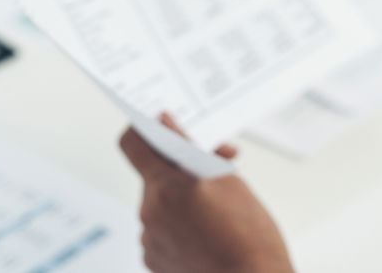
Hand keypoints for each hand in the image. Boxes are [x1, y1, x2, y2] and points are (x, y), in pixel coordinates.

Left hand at [120, 114, 294, 272]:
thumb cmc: (249, 234)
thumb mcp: (226, 178)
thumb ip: (190, 148)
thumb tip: (166, 123)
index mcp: (167, 186)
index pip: (133, 143)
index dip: (142, 128)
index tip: (158, 124)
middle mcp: (150, 212)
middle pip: (154, 173)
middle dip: (181, 165)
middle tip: (217, 166)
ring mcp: (150, 240)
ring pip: (160, 200)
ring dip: (181, 195)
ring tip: (216, 207)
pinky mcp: (154, 261)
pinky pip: (160, 228)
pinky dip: (178, 222)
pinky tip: (206, 229)